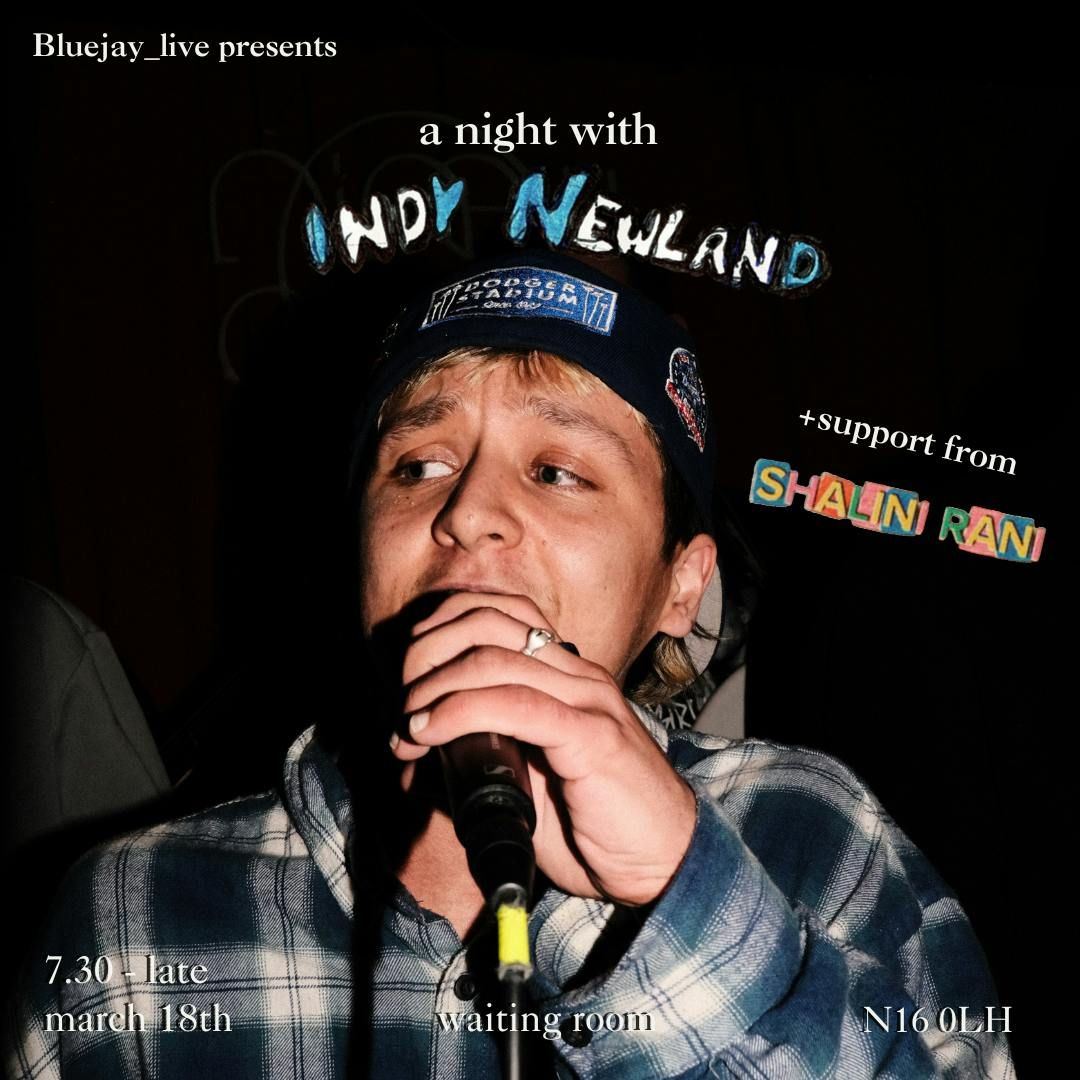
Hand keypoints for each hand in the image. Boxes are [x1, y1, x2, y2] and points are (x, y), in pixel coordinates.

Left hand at [390, 592, 697, 904]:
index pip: (497, 614)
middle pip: (486, 624)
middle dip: (426, 655)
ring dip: (434, 688)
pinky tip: (429, 733)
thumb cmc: (596, 824)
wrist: (663, 862)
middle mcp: (578, 674)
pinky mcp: (593, 736)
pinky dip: (459, 713)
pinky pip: (516, 705)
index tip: (406, 679)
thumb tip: (424, 742)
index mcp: (566, 674)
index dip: (440, 631)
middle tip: (401, 703)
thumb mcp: (533, 776)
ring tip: (408, 724)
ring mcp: (589, 701)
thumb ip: (491, 748)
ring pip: (494, 660)